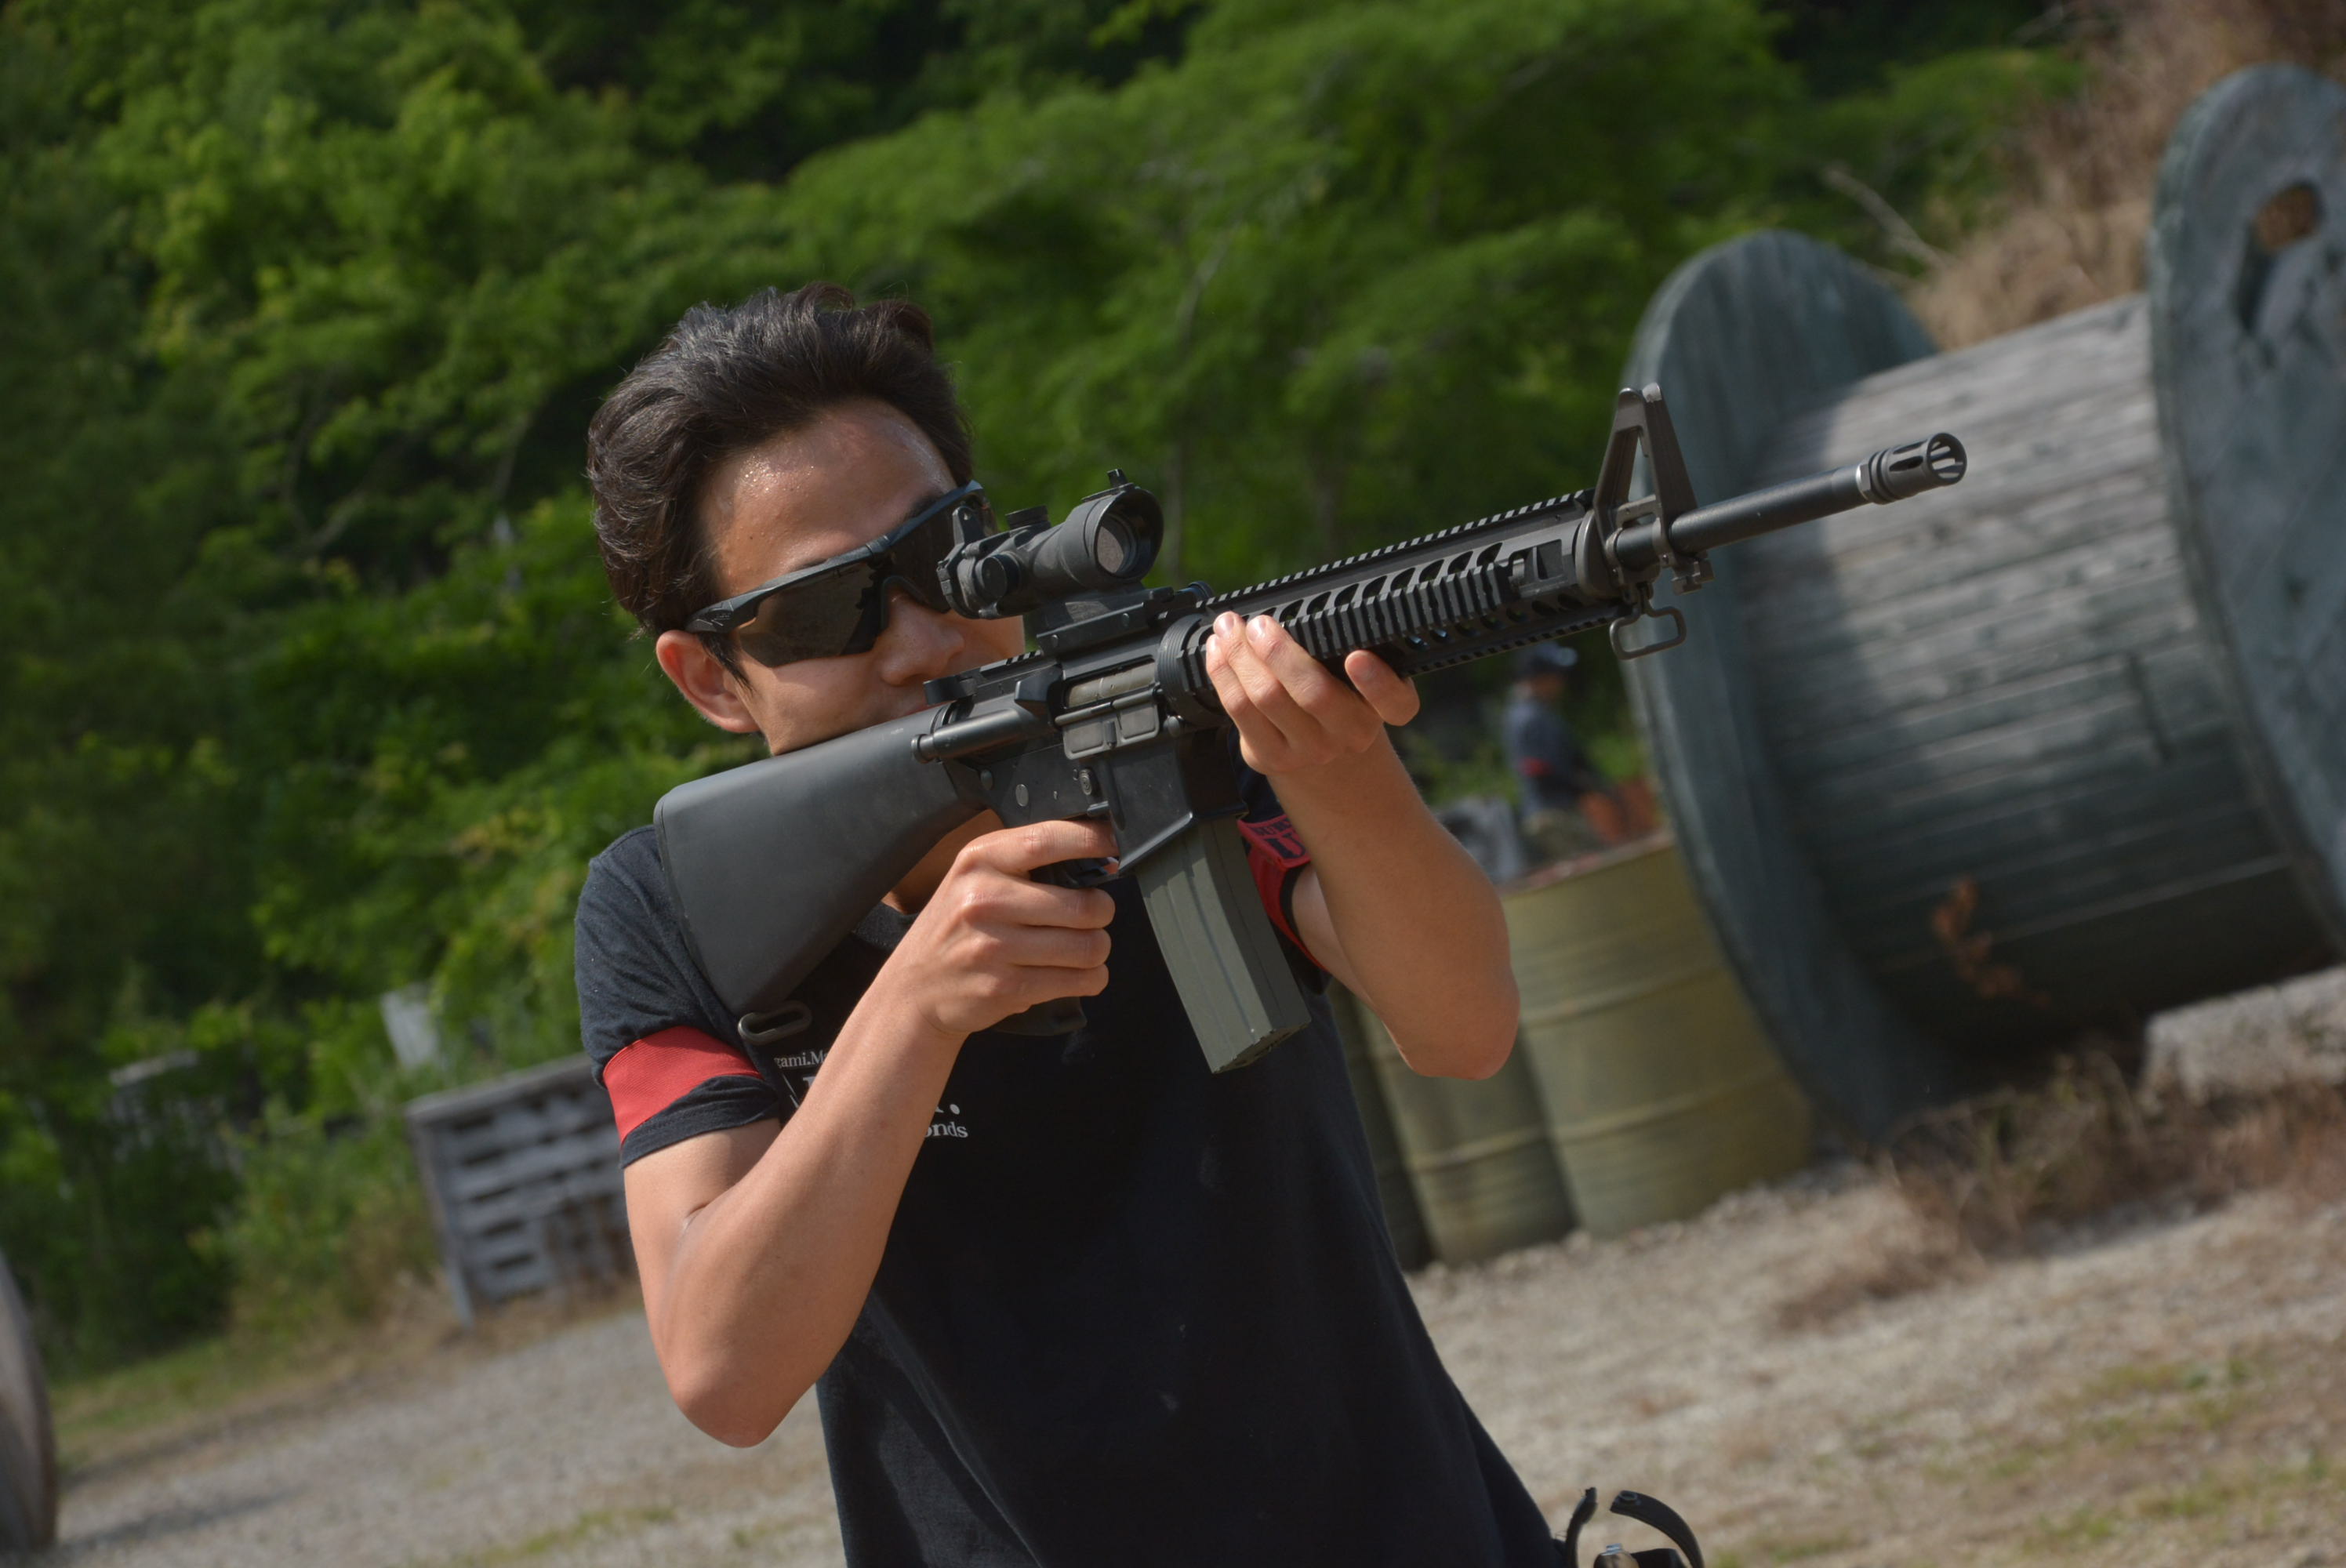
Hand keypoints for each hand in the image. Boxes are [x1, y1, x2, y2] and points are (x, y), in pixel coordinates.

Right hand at [881, 818, 1118, 1039]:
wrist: (915, 988)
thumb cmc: (959, 927)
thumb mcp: (976, 878)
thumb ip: (1027, 863)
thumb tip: (1100, 855)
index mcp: (980, 861)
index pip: (1046, 840)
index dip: (1091, 841)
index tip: (1114, 846)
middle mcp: (983, 900)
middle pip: (1084, 905)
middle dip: (1101, 913)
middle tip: (1091, 916)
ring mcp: (993, 947)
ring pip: (1089, 947)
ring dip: (1097, 950)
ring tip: (1081, 948)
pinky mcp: (1005, 987)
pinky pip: (1079, 980)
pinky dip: (1090, 978)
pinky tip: (1073, 974)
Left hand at [1202, 611, 1418, 777]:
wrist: (1318, 751)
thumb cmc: (1332, 692)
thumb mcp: (1349, 672)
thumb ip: (1337, 644)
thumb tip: (1289, 606)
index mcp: (1380, 708)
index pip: (1396, 702)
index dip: (1378, 683)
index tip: (1356, 657)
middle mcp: (1351, 733)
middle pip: (1314, 693)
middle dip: (1278, 651)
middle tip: (1260, 624)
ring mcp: (1311, 750)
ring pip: (1267, 697)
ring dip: (1239, 654)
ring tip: (1228, 627)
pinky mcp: (1272, 757)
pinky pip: (1239, 711)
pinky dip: (1223, 673)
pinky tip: (1218, 651)